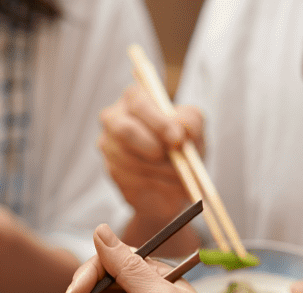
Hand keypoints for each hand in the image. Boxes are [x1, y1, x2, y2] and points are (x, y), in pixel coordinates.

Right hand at [98, 86, 204, 230]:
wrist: (175, 172)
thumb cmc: (181, 141)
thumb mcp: (193, 126)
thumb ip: (191, 121)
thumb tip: (181, 128)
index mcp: (134, 98)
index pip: (139, 104)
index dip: (158, 122)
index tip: (178, 139)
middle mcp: (114, 118)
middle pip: (124, 130)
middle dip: (152, 146)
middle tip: (175, 158)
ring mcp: (109, 146)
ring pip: (130, 160)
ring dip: (160, 171)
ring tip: (181, 176)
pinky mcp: (111, 171)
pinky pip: (131, 180)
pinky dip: (156, 186)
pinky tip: (169, 185)